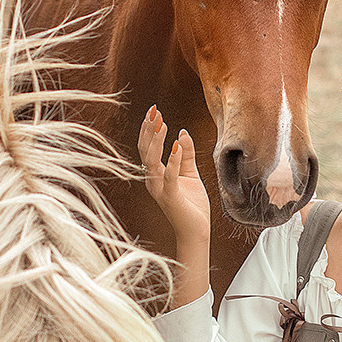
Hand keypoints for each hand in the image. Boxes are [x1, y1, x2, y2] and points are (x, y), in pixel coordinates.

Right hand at [138, 107, 210, 243]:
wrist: (197, 231)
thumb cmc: (192, 205)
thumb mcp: (190, 174)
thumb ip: (186, 154)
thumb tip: (182, 132)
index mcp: (155, 175)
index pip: (146, 147)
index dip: (149, 128)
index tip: (154, 110)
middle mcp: (153, 181)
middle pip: (145, 151)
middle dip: (149, 129)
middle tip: (154, 110)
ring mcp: (160, 190)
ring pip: (151, 161)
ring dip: (156, 141)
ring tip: (162, 122)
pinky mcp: (171, 197)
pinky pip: (169, 176)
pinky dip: (172, 160)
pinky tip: (176, 144)